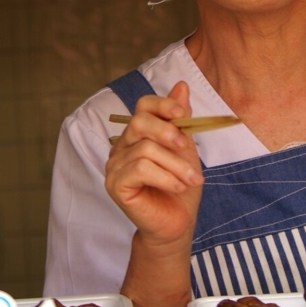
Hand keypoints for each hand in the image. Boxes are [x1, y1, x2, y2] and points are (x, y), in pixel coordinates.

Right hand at [104, 81, 203, 247]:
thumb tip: (181, 84)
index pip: (142, 106)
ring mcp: (114, 165)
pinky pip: (140, 169)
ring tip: (190, 180)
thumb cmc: (180, 186)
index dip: (163, 105)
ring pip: (145, 149)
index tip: (183, 114)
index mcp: (138, 134)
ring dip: (175, 164)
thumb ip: (180, 119)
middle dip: (168, 132)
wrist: (177, 222)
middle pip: (139, 122)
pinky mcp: (114, 184)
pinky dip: (165, 176)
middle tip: (187, 147)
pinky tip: (177, 187)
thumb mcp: (186, 148)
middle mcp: (122, 146)